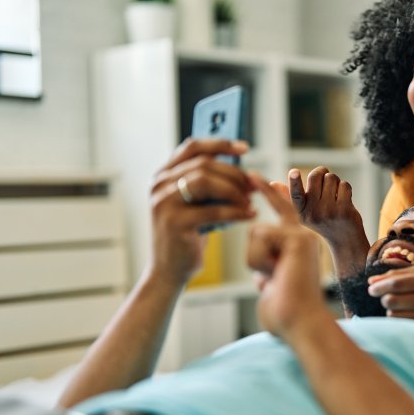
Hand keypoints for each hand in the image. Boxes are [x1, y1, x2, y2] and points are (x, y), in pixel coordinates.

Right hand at [148, 138, 254, 286]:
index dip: (220, 144)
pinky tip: (250, 215)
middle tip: (254, 186)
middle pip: (204, 164)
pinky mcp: (174, 223)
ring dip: (234, 190)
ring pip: (205, 181)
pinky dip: (236, 211)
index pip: (193, 147)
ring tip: (249, 202)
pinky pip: (213, 210)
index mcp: (163, 175)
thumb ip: (207, 183)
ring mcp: (163, 202)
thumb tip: (242, 167)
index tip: (245, 148)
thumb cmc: (188, 235)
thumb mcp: (195, 204)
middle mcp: (159, 185)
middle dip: (234, 174)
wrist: (169, 271)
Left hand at [248, 175, 326, 337]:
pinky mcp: (297, 238)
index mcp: (298, 247)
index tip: (257, 176)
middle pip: (265, 220)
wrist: (300, 323)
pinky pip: (260, 236)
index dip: (272, 194)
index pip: (283, 213)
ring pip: (256, 231)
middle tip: (264, 232)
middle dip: (258, 240)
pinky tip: (275, 273)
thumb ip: (269, 277)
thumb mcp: (273, 290)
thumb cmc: (286, 315)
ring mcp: (302, 235)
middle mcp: (303, 237)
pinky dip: (259, 259)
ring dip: (255, 259)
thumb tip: (265, 278)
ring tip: (273, 277)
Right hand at [277, 167, 364, 248]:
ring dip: (336, 181)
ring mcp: (329, 212)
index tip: (293, 172)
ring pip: (331, 178)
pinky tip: (345, 199)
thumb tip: (273, 183)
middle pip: (315, 176)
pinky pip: (344, 185)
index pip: (296, 195)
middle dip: (323, 172)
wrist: (345, 240)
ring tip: (336, 194)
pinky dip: (346, 188)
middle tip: (326, 178)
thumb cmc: (324, 221)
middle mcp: (313, 212)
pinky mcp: (344, 211)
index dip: (294, 182)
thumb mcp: (305, 212)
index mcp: (301, 211)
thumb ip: (291, 197)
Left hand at [366, 267, 413, 326]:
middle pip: (392, 301)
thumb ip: (398, 275)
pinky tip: (407, 315)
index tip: (371, 288)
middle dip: (384, 299)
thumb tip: (371, 281)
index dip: (379, 286)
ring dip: (391, 311)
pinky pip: (403, 326)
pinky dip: (399, 320)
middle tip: (386, 297)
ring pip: (394, 316)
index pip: (396, 284)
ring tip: (401, 306)